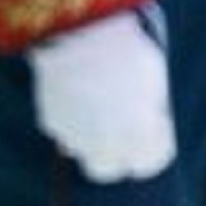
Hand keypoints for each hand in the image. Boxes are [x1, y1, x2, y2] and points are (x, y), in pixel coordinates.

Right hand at [26, 7, 174, 182]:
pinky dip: (72, 122)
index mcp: (138, 134)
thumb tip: (149, 125)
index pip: (148, 164)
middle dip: (117, 157)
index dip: (152, 151)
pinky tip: (79, 97)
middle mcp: (104, 142)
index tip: (154, 136)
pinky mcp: (51, 122)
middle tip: (124, 135)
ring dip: (91, 139)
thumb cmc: (129, 52)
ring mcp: (73, 134)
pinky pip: (64, 132)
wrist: (83, 34)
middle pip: (108, 170)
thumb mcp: (154, 82)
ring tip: (100, 108)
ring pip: (83, 152)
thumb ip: (151, 112)